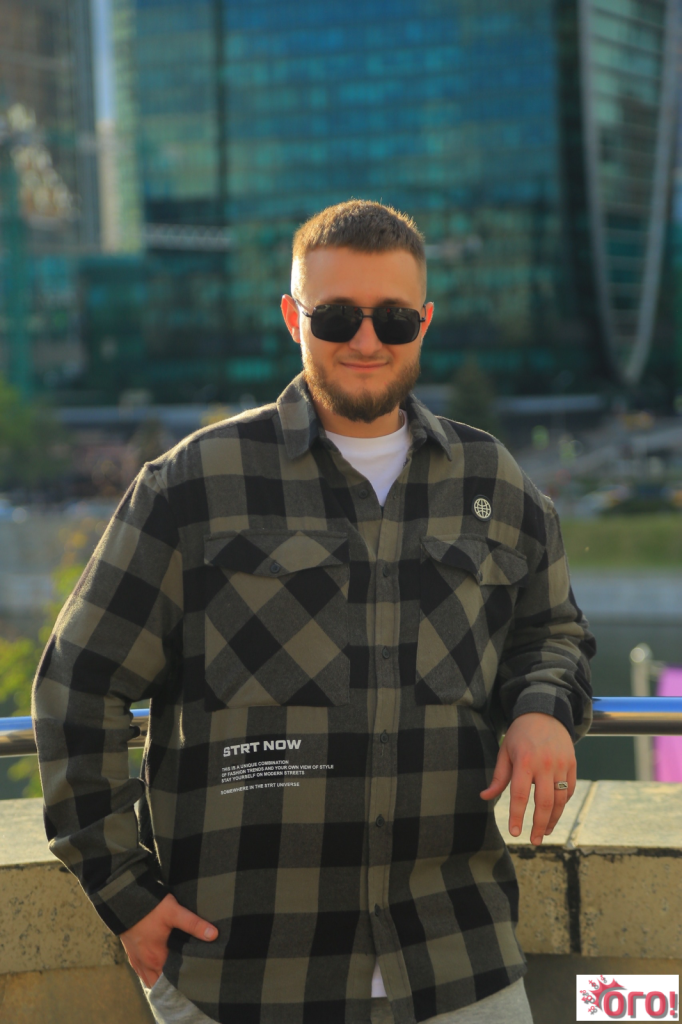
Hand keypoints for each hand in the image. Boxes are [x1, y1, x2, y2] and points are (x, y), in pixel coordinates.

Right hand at [120, 893, 217, 987]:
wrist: (125, 899)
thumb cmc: (151, 907)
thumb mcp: (174, 913)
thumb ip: (194, 924)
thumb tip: (214, 934)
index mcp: (157, 959)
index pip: (172, 980)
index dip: (184, 982)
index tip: (196, 980)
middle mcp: (145, 964)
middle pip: (160, 984)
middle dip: (172, 984)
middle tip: (189, 981)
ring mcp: (136, 960)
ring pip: (149, 980)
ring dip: (160, 981)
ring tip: (175, 977)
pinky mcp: (131, 954)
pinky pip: (141, 972)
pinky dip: (150, 975)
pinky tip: (160, 968)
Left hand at [480, 711, 575, 845]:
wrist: (545, 712)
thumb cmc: (520, 734)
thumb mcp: (505, 751)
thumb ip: (498, 777)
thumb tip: (485, 797)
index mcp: (524, 761)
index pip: (520, 795)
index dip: (517, 816)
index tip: (514, 833)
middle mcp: (545, 764)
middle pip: (544, 803)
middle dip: (538, 826)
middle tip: (533, 841)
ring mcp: (561, 764)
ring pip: (560, 800)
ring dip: (553, 820)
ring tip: (544, 832)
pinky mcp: (572, 764)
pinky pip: (569, 790)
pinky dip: (563, 804)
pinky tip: (554, 813)